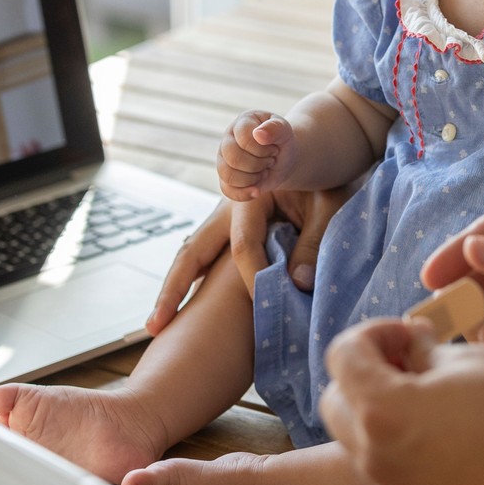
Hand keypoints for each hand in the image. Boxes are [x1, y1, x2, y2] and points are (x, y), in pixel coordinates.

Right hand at [148, 186, 348, 332]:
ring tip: (157, 326)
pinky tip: (185, 313)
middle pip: (193, 249)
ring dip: (176, 288)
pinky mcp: (227, 233)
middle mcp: (227, 209)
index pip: (244, 244)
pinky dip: (193, 283)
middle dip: (174, 288)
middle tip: (154, 327)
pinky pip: (205, 261)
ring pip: (192, 255)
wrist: (317, 157)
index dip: (254, 277)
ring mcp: (222, 222)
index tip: (264, 306)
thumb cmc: (325, 183)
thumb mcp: (329, 206)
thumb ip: (314, 241)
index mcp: (251, 196)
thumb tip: (297, 284)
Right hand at [217, 110, 296, 200]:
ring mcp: (223, 159)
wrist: (283, 159)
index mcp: (242, 123)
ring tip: (264, 171)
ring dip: (253, 178)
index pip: (244, 138)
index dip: (262, 149)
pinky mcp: (225, 177)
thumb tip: (259, 134)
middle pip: (234, 159)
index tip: (274, 148)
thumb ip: (276, 128)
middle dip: (258, 165)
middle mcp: (228, 139)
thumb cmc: (283, 142)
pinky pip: (227, 190)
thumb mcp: (286, 132)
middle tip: (270, 160)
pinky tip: (257, 190)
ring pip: (228, 175)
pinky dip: (244, 193)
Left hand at [321, 320, 483, 484]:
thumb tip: (407, 344)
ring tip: (428, 406)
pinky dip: (400, 460)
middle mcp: (375, 456)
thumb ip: (423, 350)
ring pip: (358, 445)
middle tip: (409, 365)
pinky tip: (443, 448)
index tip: (408, 335)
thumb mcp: (470, 360)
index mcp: (383, 407)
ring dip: (379, 417)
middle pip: (336, 402)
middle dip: (364, 376)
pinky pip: (386, 482)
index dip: (374, 333)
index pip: (343, 354)